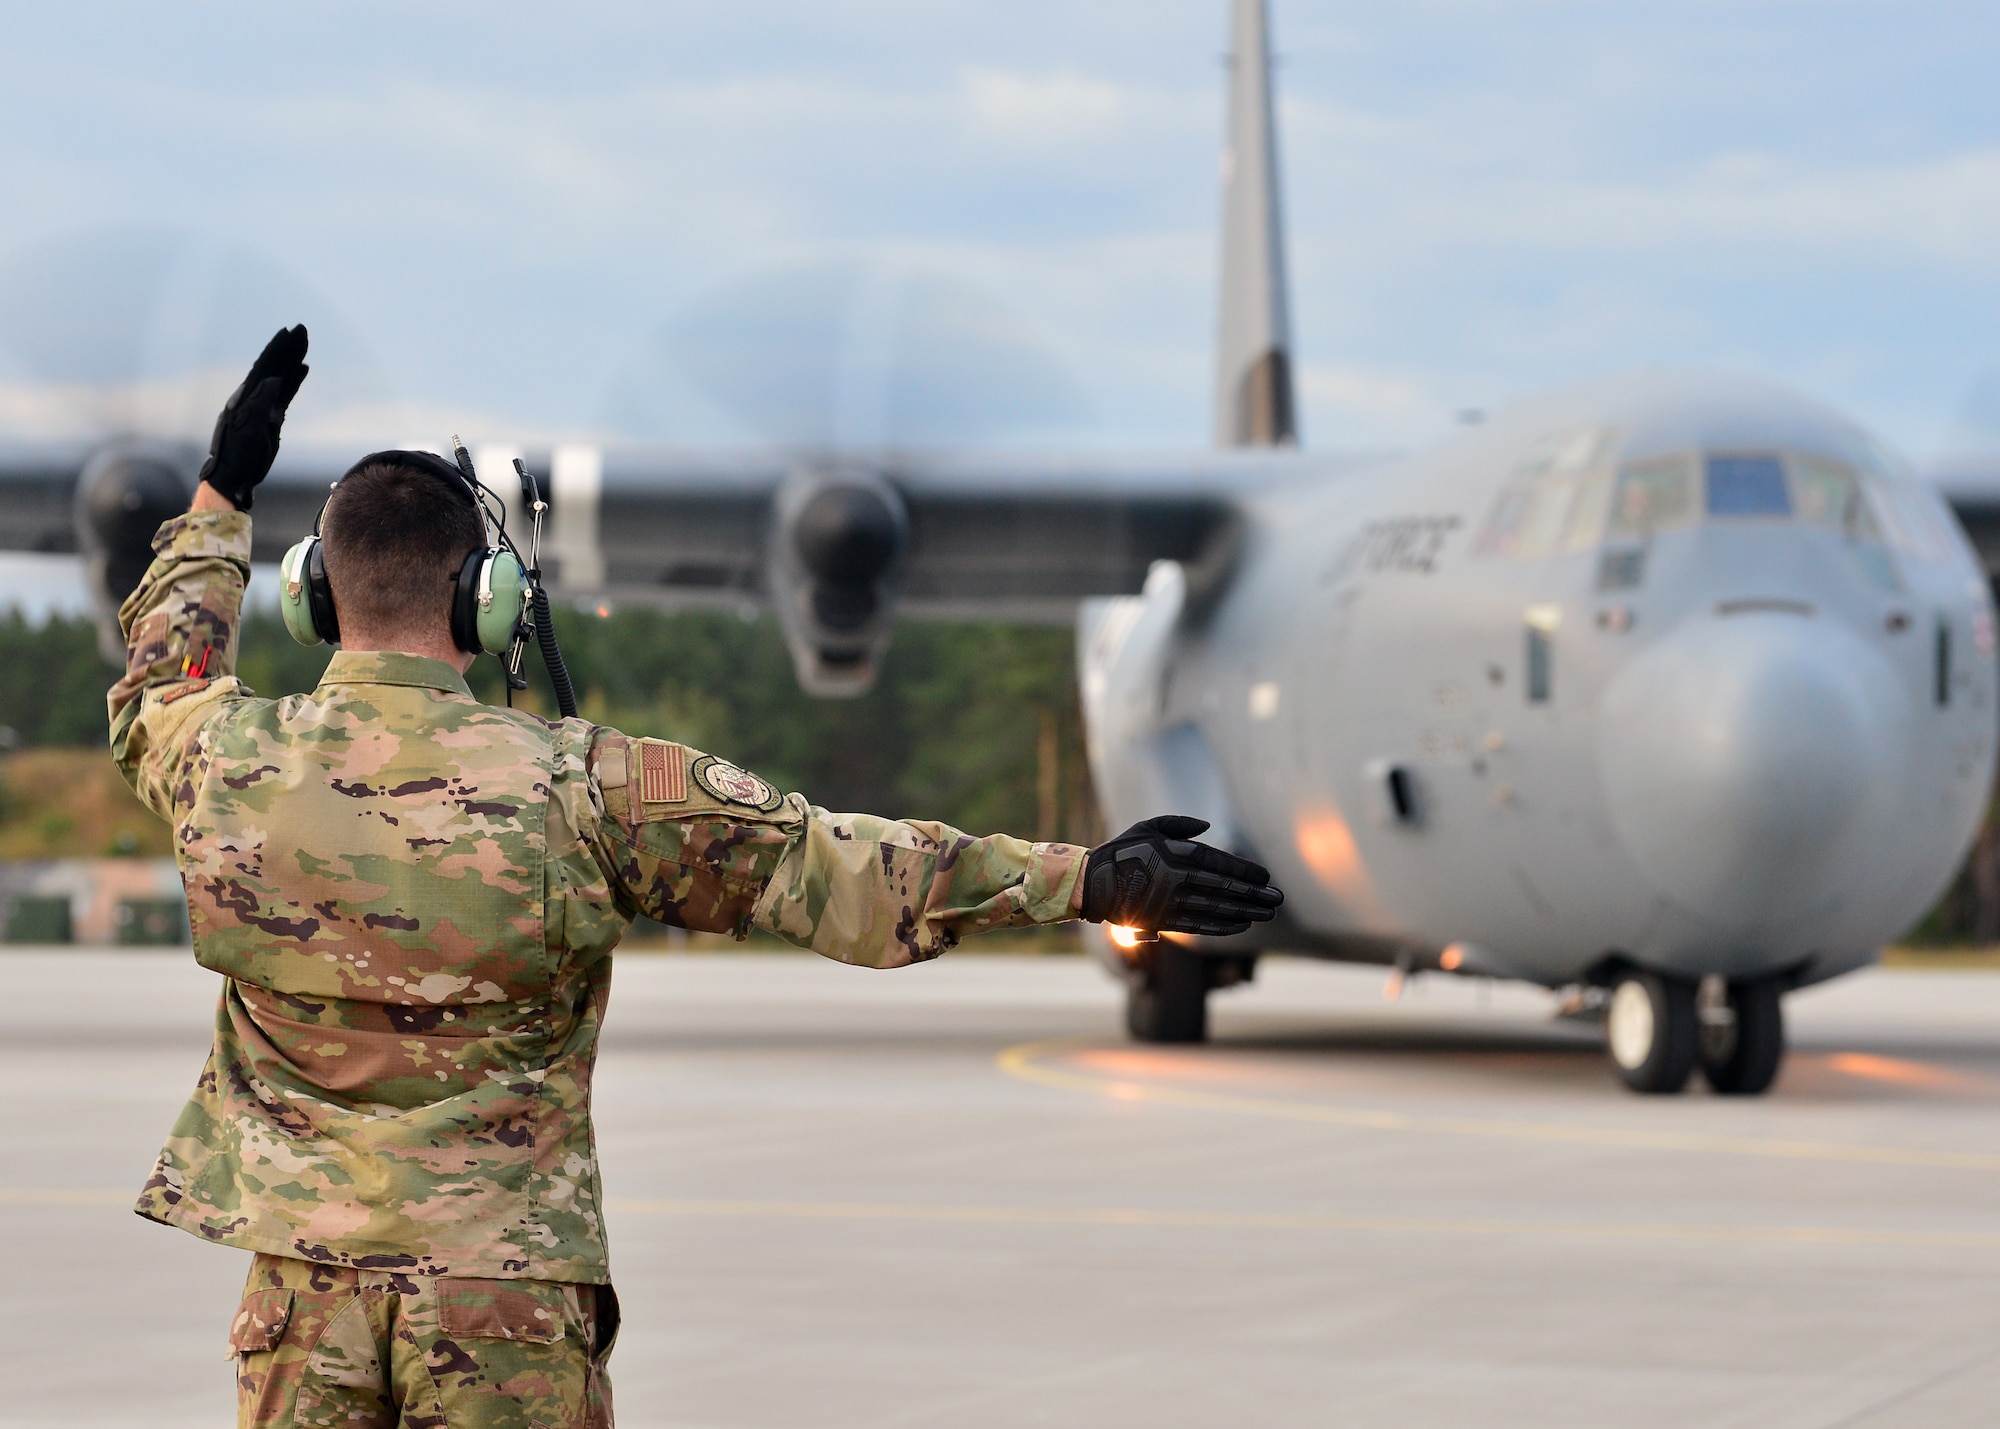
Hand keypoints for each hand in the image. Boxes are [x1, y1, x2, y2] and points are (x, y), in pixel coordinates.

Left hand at [196, 325, 308, 510]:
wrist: (234, 475)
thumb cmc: (238, 454)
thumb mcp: (249, 428)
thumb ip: (260, 403)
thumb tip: (274, 380)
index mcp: (247, 396)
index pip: (265, 366)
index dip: (277, 349)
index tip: (290, 332)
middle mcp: (254, 396)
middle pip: (274, 366)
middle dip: (287, 348)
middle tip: (302, 330)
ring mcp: (263, 406)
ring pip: (281, 377)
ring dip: (292, 360)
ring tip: (304, 344)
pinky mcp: (271, 417)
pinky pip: (285, 393)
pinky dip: (294, 380)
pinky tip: (303, 370)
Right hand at [1080, 815, 1282, 937]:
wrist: (1091, 884)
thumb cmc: (1122, 851)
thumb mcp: (1148, 826)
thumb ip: (1179, 824)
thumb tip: (1207, 826)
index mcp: (1173, 853)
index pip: (1217, 862)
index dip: (1244, 870)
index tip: (1266, 876)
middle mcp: (1175, 879)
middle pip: (1223, 888)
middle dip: (1253, 894)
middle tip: (1278, 899)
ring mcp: (1170, 902)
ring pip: (1216, 908)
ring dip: (1245, 912)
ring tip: (1268, 914)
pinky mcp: (1164, 920)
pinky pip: (1199, 924)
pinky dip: (1222, 926)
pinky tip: (1242, 926)